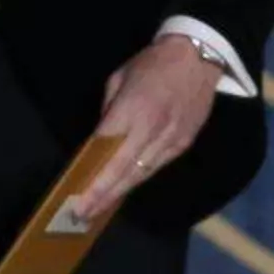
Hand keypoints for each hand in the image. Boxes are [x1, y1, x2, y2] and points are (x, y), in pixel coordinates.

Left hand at [70, 36, 223, 222]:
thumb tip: (99, 140)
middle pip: (124, 171)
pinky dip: (138, 181)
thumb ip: (109, 112)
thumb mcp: (118, 78)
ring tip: (97, 210)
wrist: (197, 57)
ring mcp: (171, 140)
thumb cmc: (151, 63)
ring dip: (118, 194)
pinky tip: (123, 190)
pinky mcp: (184, 144)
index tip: (76, 197)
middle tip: (80, 216)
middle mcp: (153, 130)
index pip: (107, 152)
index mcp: (133, 109)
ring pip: (141, 174)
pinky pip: (156, 167)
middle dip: (102, 195)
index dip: (92, 178)